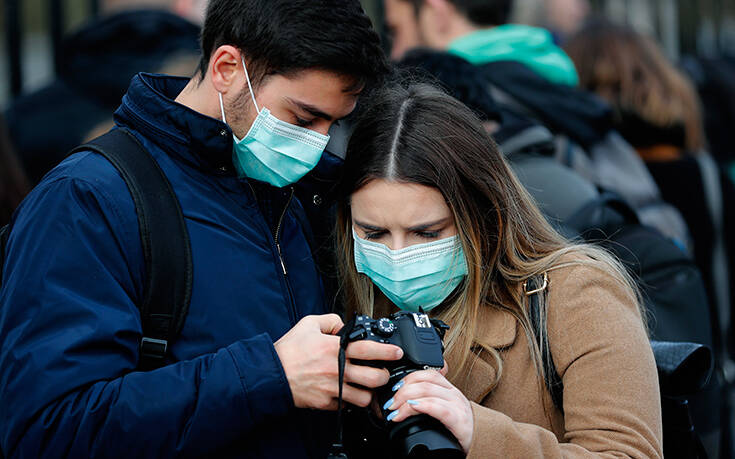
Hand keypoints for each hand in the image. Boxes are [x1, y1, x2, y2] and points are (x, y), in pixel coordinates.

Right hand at [274, 314, 403, 409]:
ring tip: (367, 385)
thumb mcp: (308, 324)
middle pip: (375, 377)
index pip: (370, 349)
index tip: (397, 352)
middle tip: (383, 371)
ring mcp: (333, 388)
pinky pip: (347, 406)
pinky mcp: (326, 403)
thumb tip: (344, 325)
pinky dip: (350, 401)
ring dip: (369, 391)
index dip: (388, 351)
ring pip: (365, 397)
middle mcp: (337, 370)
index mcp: (335, 349)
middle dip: (384, 375)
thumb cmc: (288, 350)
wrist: (271, 374)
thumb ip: (330, 320)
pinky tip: (348, 393)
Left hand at [383, 369, 473, 452]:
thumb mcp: (443, 409)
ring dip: (406, 401)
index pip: (427, 373)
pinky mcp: (459, 421)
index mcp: (449, 389)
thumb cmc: (458, 428)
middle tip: (390, 404)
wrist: (481, 443)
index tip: (394, 389)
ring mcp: (457, 406)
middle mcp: (453, 394)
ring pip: (428, 392)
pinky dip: (423, 407)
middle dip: (402, 391)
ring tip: (395, 412)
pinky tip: (412, 409)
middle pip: (424, 382)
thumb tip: (403, 398)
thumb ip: (429, 399)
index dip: (408, 378)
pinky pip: (439, 408)